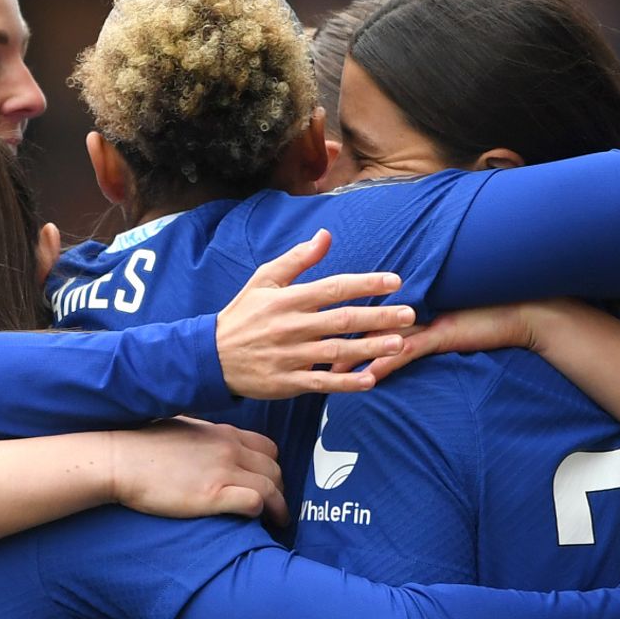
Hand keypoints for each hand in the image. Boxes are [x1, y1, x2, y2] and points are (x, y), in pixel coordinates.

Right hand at [109, 418, 287, 525]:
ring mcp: (223, 471)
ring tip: (278, 521)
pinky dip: (261, 511)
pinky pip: (254, 502)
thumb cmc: (144, 446)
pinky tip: (256, 521)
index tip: (270, 483)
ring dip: (278, 506)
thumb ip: (205, 435)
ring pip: (272, 487)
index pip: (268, 448)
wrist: (122, 460)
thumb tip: (210, 444)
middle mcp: (230, 449)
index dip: (273, 468)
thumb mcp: (184, 428)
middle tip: (276, 507)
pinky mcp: (213, 495)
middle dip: (280, 490)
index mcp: (224, 433)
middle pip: (275, 469)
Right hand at [216, 229, 415, 397]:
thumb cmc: (242, 315)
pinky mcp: (287, 381)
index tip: (394, 281)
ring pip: (337, 351)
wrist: (210, 356)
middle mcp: (291, 327)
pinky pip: (321, 382)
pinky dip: (346, 383)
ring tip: (400, 344)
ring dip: (371, 349)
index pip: (334, 288)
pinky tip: (370, 380)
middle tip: (409, 315)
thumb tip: (326, 235)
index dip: (366, 284)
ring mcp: (290, 356)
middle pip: (343, 320)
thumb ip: (297, 259)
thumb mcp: (263, 280)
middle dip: (379, 317)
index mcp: (288, 299)